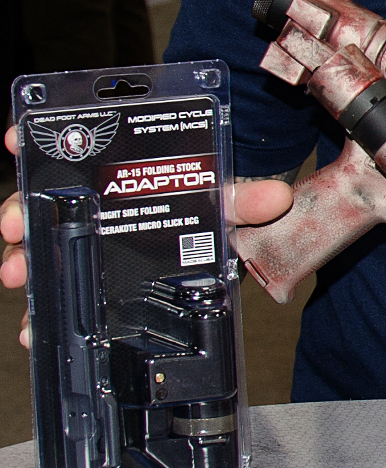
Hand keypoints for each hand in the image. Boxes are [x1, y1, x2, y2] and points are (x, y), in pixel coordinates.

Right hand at [1, 124, 292, 347]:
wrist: (216, 240)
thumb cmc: (212, 211)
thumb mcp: (225, 203)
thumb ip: (244, 200)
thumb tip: (277, 198)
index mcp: (118, 174)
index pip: (68, 149)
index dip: (38, 140)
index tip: (17, 138)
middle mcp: (94, 203)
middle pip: (43, 200)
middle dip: (21, 210)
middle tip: (15, 223)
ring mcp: (88, 240)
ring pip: (42, 244)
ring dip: (25, 257)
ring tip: (20, 271)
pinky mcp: (92, 279)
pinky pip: (60, 289)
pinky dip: (43, 309)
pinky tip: (33, 329)